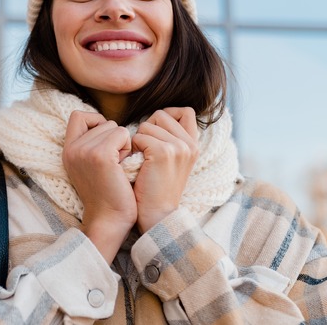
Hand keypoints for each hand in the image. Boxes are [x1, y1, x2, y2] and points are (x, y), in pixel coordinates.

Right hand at [63, 110, 136, 261]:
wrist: (109, 220)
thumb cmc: (108, 194)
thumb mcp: (90, 166)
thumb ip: (91, 145)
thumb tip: (106, 123)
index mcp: (67, 151)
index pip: (78, 116)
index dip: (96, 121)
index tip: (106, 141)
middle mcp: (72, 149)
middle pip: (102, 121)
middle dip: (114, 138)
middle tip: (114, 163)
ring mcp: (85, 151)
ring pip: (114, 126)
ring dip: (122, 144)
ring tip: (118, 166)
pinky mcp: (101, 155)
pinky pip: (122, 134)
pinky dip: (128, 147)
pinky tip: (123, 166)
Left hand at [132, 107, 198, 232]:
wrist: (156, 216)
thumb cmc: (155, 189)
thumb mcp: (171, 161)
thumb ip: (169, 139)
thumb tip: (155, 117)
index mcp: (194, 145)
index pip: (186, 111)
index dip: (167, 115)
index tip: (156, 132)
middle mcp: (190, 144)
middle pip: (162, 114)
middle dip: (147, 128)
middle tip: (145, 151)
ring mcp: (178, 147)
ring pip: (147, 124)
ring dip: (138, 140)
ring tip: (141, 161)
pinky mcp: (163, 152)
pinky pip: (139, 136)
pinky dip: (132, 149)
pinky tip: (137, 165)